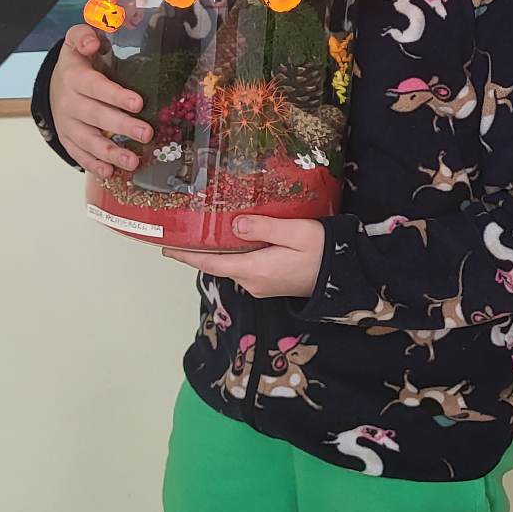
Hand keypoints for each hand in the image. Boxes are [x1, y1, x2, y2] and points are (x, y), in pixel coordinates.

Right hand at [48, 24, 151, 181]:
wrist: (54, 82)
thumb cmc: (78, 61)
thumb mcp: (78, 41)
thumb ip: (84, 35)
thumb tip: (94, 41)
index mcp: (75, 76)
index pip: (95, 86)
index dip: (115, 95)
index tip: (138, 102)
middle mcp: (69, 102)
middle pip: (95, 116)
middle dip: (121, 126)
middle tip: (147, 133)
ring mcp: (68, 123)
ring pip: (88, 140)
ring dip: (110, 152)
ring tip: (133, 162)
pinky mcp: (68, 139)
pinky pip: (79, 154)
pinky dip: (94, 165)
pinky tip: (111, 172)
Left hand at [163, 218, 324, 298]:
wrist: (346, 277)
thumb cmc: (324, 251)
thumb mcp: (295, 232)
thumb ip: (263, 228)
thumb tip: (234, 226)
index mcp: (255, 270)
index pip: (211, 262)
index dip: (187, 255)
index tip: (166, 248)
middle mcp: (253, 282)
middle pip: (218, 264)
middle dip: (200, 251)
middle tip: (183, 232)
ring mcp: (261, 285)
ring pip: (232, 265)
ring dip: (219, 252)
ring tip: (206, 233)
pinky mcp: (270, 283)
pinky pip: (245, 267)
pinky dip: (235, 255)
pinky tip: (236, 241)